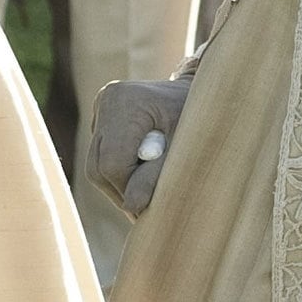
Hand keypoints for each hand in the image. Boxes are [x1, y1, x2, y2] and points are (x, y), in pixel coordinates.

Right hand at [82, 76, 189, 215]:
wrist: (204, 91)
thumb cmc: (201, 119)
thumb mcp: (184, 148)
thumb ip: (156, 176)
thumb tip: (132, 206)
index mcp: (126, 102)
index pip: (113, 164)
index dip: (128, 191)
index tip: (150, 208)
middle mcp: (108, 100)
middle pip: (98, 166)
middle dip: (121, 192)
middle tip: (145, 211)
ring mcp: (103, 106)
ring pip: (96, 164)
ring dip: (119, 184)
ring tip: (146, 193)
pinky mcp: (104, 115)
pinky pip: (101, 155)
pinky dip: (120, 170)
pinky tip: (143, 171)